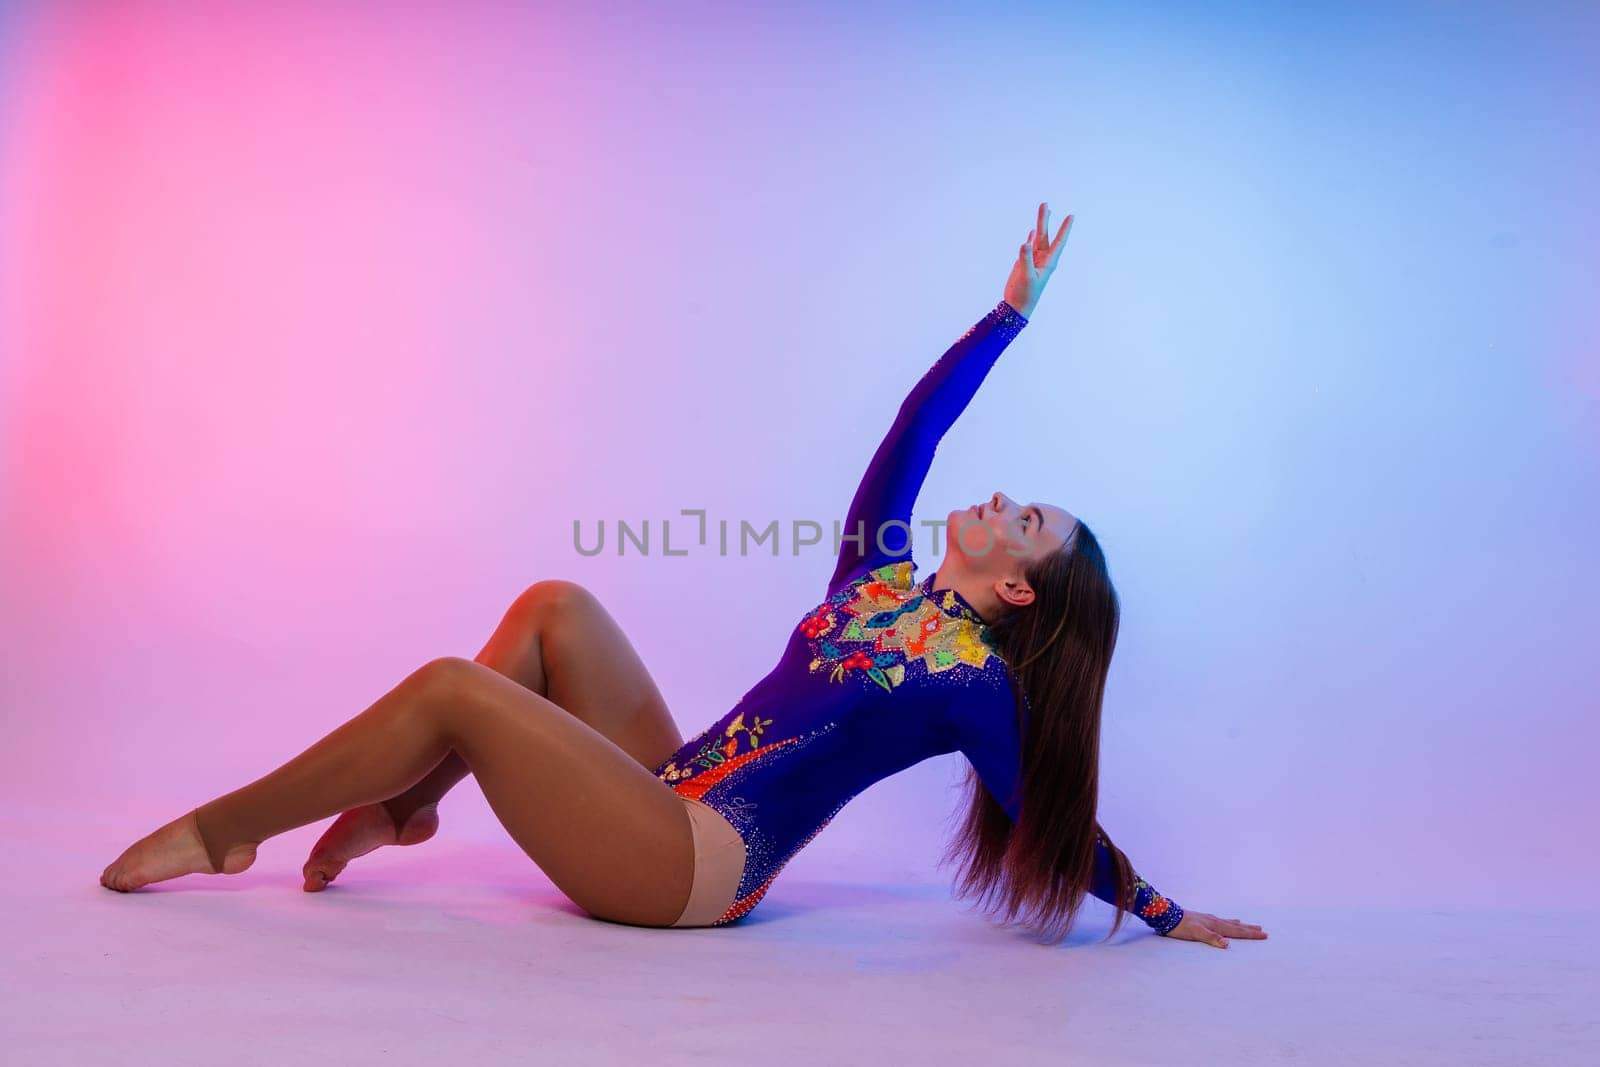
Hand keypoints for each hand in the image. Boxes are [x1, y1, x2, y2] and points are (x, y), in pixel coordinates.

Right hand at [1002, 201, 1072, 319]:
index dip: (1065, 229)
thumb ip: (1025, 259)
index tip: (1071, 216)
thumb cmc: (1025, 294)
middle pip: (1046, 236)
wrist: (1016, 305)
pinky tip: (1032, 232)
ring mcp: (1034, 260)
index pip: (1059, 242)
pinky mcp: (1024, 263)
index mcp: (1049, 262)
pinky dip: (1031, 238)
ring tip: (1042, 210)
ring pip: (1037, 239)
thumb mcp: (1026, 276)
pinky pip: (1029, 247)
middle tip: (1045, 204)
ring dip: (1039, 225)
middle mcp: (1043, 259)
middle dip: (1046, 220)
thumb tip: (1025, 243)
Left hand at [1164, 910, 1268, 949]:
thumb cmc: (1180, 927)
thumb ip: (1211, 938)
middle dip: (1249, 930)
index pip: (1236, 931)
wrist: (1167, 915)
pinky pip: (1222, 921)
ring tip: (1251, 925)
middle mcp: (1214, 921)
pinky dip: (1230, 922)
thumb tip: (1227, 944)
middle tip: (1263, 930)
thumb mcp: (1195, 934)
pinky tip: (1229, 921)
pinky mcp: (1203, 919)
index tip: (1264, 935)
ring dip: (1241, 925)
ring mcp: (1209, 919)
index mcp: (1215, 925)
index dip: (1250, 934)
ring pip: (1230, 923)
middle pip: (1236, 926)